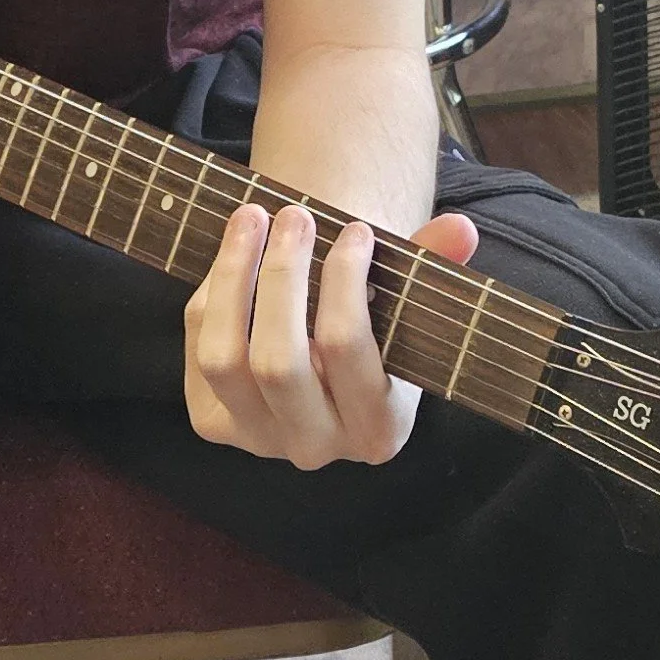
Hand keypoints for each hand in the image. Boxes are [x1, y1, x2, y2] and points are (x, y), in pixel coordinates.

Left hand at [185, 203, 477, 469]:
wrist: (323, 355)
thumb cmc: (371, 319)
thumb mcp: (405, 300)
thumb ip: (431, 267)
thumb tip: (460, 229)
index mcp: (378, 429)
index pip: (348, 348)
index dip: (345, 279)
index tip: (354, 228)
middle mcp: (316, 447)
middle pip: (279, 361)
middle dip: (282, 274)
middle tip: (296, 212)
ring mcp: (257, 440)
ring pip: (226, 359)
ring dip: (235, 276)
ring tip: (253, 216)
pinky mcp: (212, 423)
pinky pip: (199, 350)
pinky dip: (212, 293)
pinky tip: (234, 251)